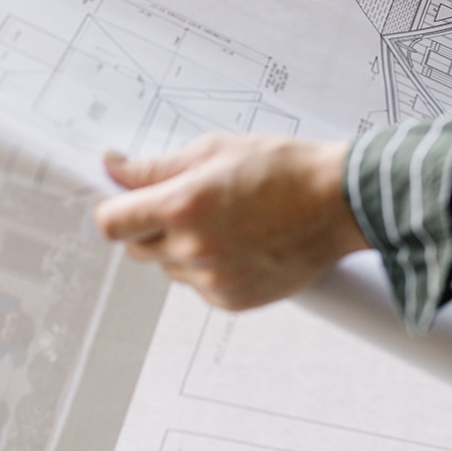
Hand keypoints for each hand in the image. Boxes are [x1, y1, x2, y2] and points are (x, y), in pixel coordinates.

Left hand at [95, 134, 367, 309]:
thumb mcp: (216, 150)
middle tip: (187, 202)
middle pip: (136, 248)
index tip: (121, 201)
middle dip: (150, 226)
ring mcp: (213, 279)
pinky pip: (199, 286)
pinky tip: (240, 242)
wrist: (340, 203)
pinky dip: (210, 267)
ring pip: (170, 267)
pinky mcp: (232, 300)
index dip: (112, 210)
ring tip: (225, 221)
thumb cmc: (286, 169)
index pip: (111, 223)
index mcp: (183, 205)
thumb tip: (115, 169)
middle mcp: (193, 248)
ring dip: (182, 247)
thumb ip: (158, 166)